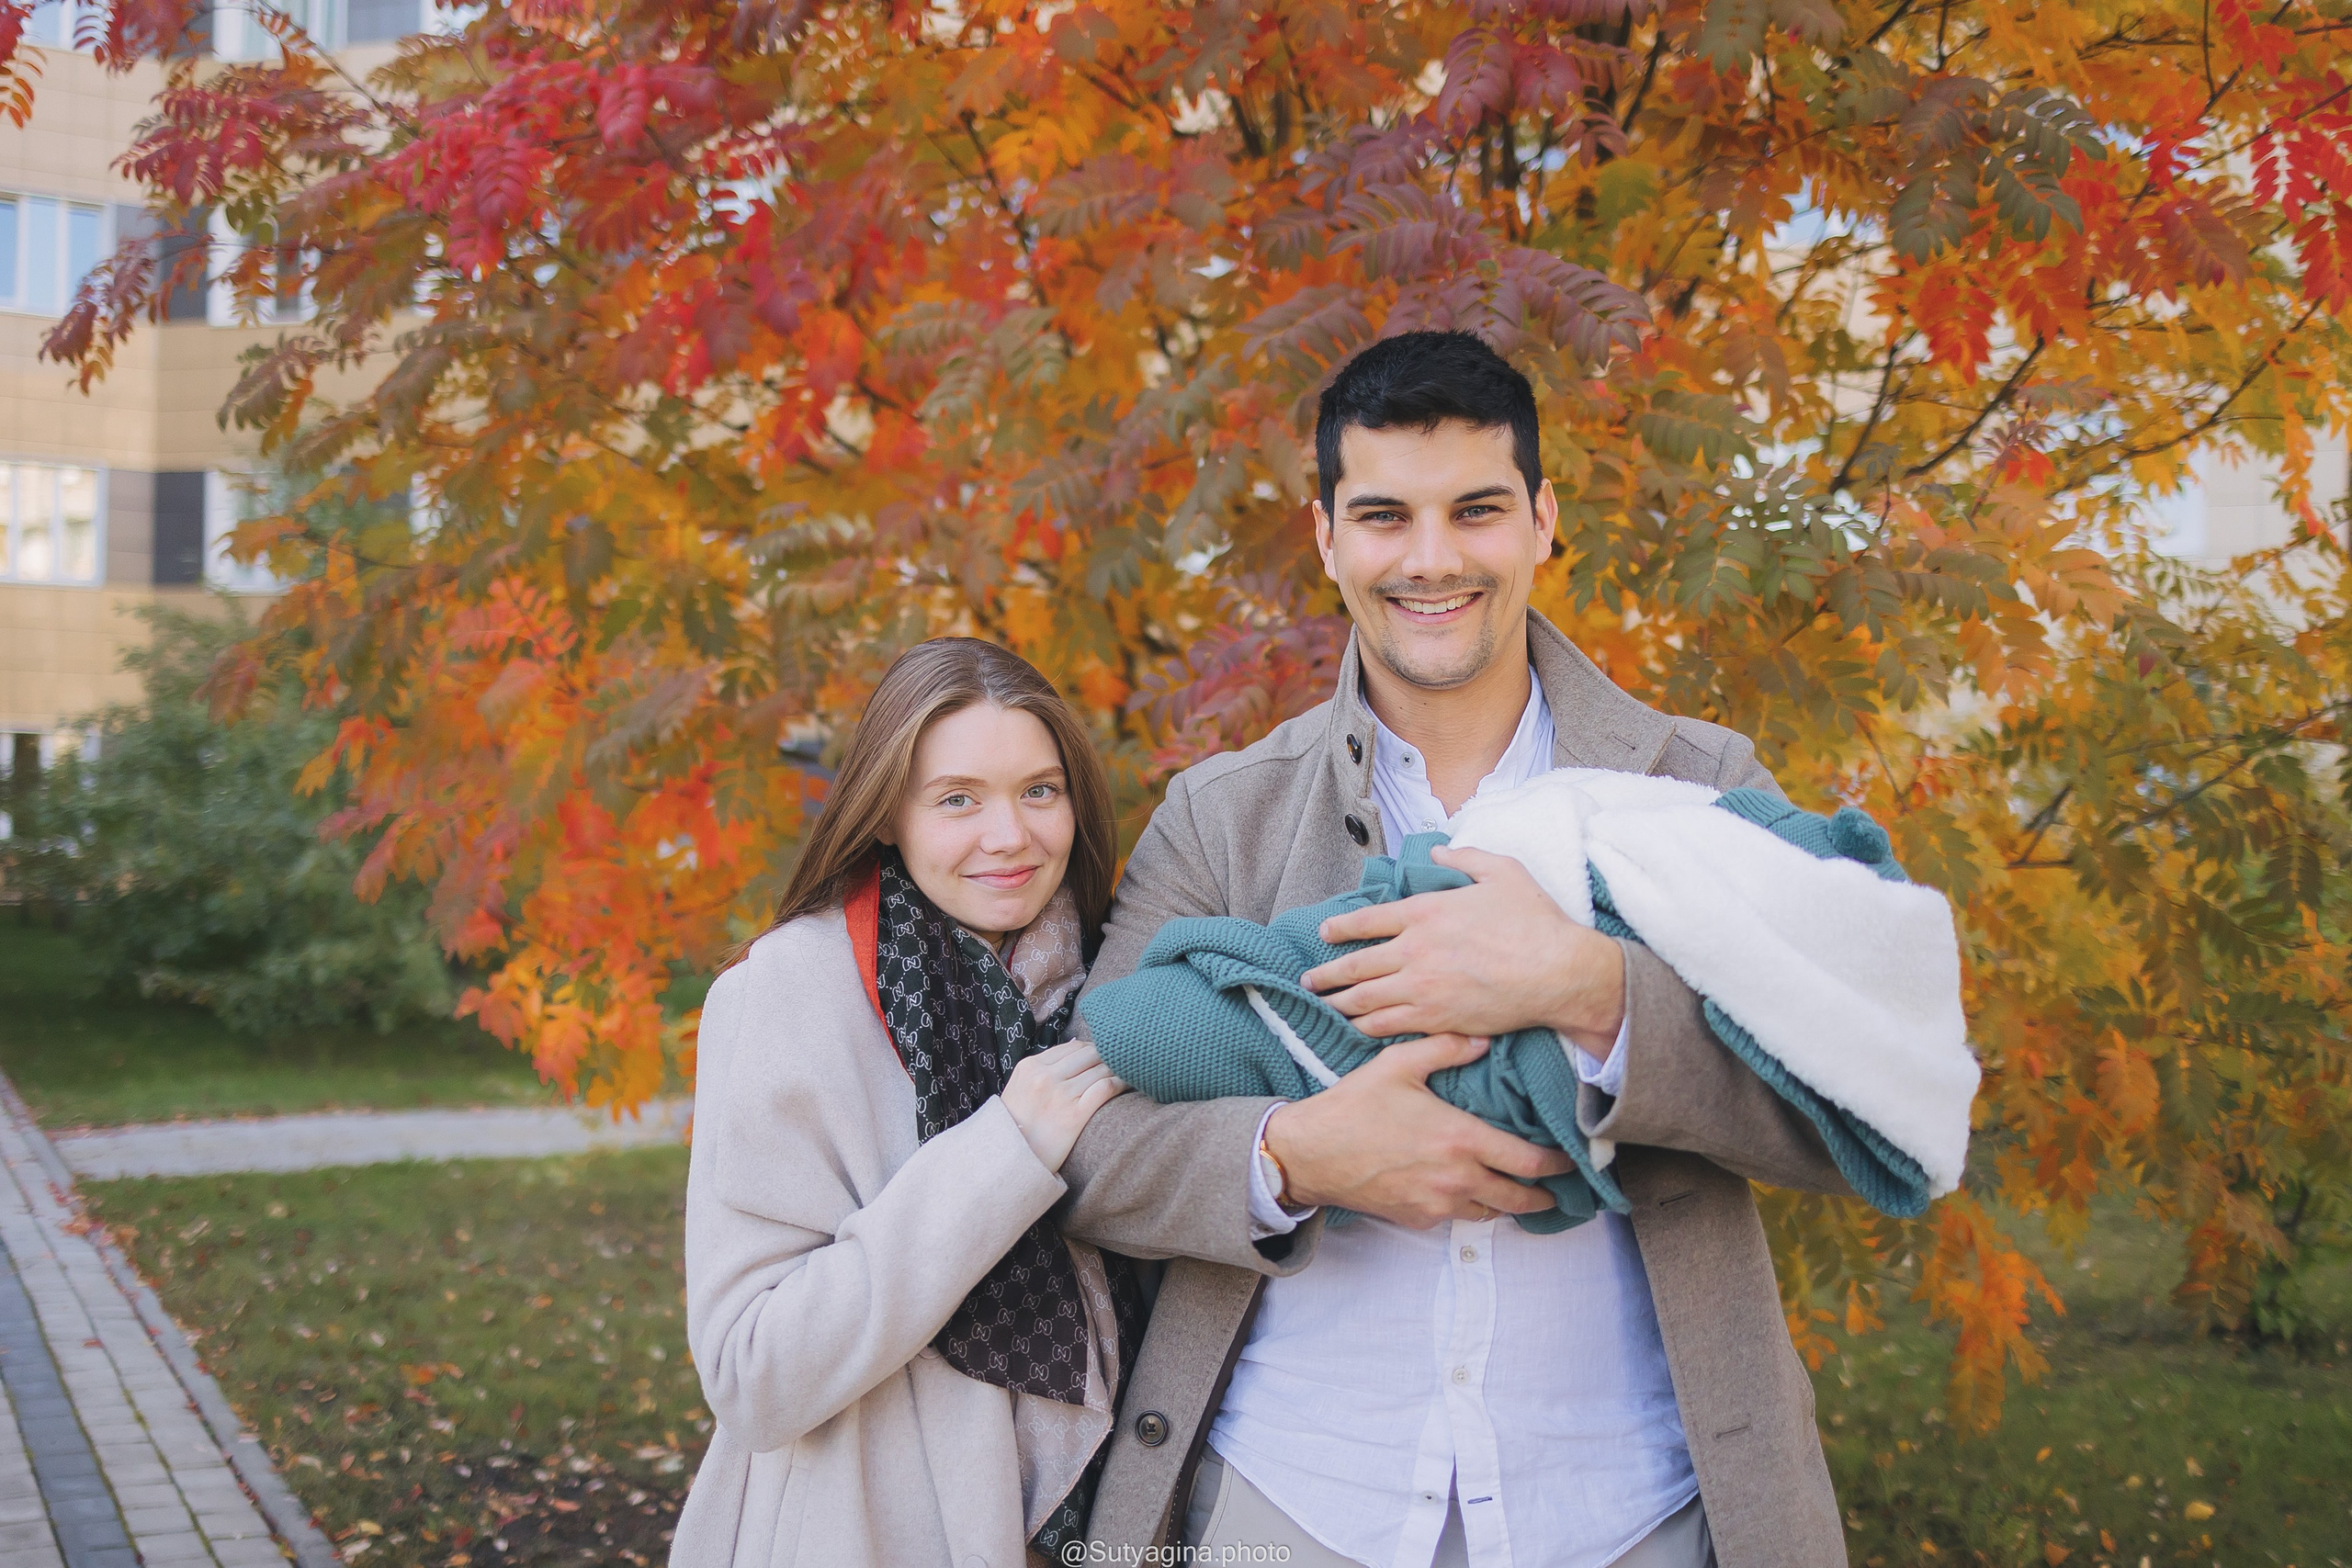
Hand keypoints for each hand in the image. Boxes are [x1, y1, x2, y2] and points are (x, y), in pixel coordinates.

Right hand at [1001, 1041, 1126, 1173]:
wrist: (1012, 1160)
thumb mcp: (1020, 1087)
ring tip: (1126, 1076)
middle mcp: (1045, 1077)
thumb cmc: (1017, 1125)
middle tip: (1117, 1068)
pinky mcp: (1075, 1115)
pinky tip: (1127, 1085)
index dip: (1092, 1051)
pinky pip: (1106, 1087)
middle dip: (1106, 1059)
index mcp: (1030, 1066)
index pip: (1073, 1047)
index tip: (1101, 1061)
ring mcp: (1060, 1095)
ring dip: (1116, 1071)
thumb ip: (1043, 1068)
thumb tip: (1077, 1048)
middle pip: (1089, 1054)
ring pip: (1101, 1068)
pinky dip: (1120, 1083)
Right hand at [1261, 1032, 1574, 1228]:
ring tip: (1517, 1194)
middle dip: (1542, 1196)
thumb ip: (1445, 1048)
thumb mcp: (1397, 1065)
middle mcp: (1456, 1178)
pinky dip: (1466, 1207)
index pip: (1527, 1160)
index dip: (1556, 1163)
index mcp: (1460, 1139)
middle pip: (1518, 1199)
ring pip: (1488, 1213)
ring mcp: (1436, 1204)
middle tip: (1555, 1190)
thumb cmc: (1353, 1106)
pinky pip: (1453, 1218)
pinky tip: (1465, 1193)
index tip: (1570, 1160)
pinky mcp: (1416, 1218)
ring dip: (1505, 1204)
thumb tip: (1483, 1039)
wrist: (1309, 1154)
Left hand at [1302, 845, 1625, 1054]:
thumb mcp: (1502, 871)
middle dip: (1326, 974)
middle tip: (1308, 980)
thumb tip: (1436, 854)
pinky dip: (1366, 1028)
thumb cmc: (1535, 921)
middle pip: (1355, 965)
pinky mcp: (1437, 1018)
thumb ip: (1464, 859)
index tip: (1324, 934)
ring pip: (1365, 1000)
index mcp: (1426, 912)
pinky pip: (1389, 1026)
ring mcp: (1423, 988)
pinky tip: (1355, 1030)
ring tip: (1322, 1007)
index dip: (1340, 927)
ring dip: (1339, 1004)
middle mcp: (1415, 950)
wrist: (1558, 972)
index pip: (1368, 921)